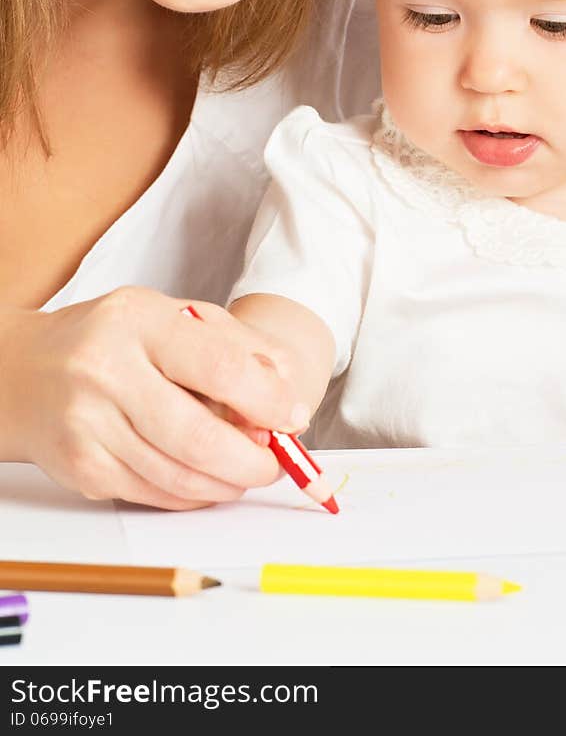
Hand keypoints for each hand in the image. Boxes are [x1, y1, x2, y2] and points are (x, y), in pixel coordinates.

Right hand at [0, 286, 307, 509]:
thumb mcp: (174, 316)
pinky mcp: (81, 468)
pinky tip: (207, 480)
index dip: (267, 400)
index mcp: (139, 322)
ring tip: (247, 472)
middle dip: (252, 460)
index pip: (219, 367)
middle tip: (276, 463)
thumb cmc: (115, 340)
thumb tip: (290, 394)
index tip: (293, 416)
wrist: (24, 371)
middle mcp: (106, 372)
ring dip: (227, 483)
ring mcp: (89, 425)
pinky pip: (153, 494)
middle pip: (198, 436)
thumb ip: (238, 346)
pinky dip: (192, 494)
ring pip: (178, 475)